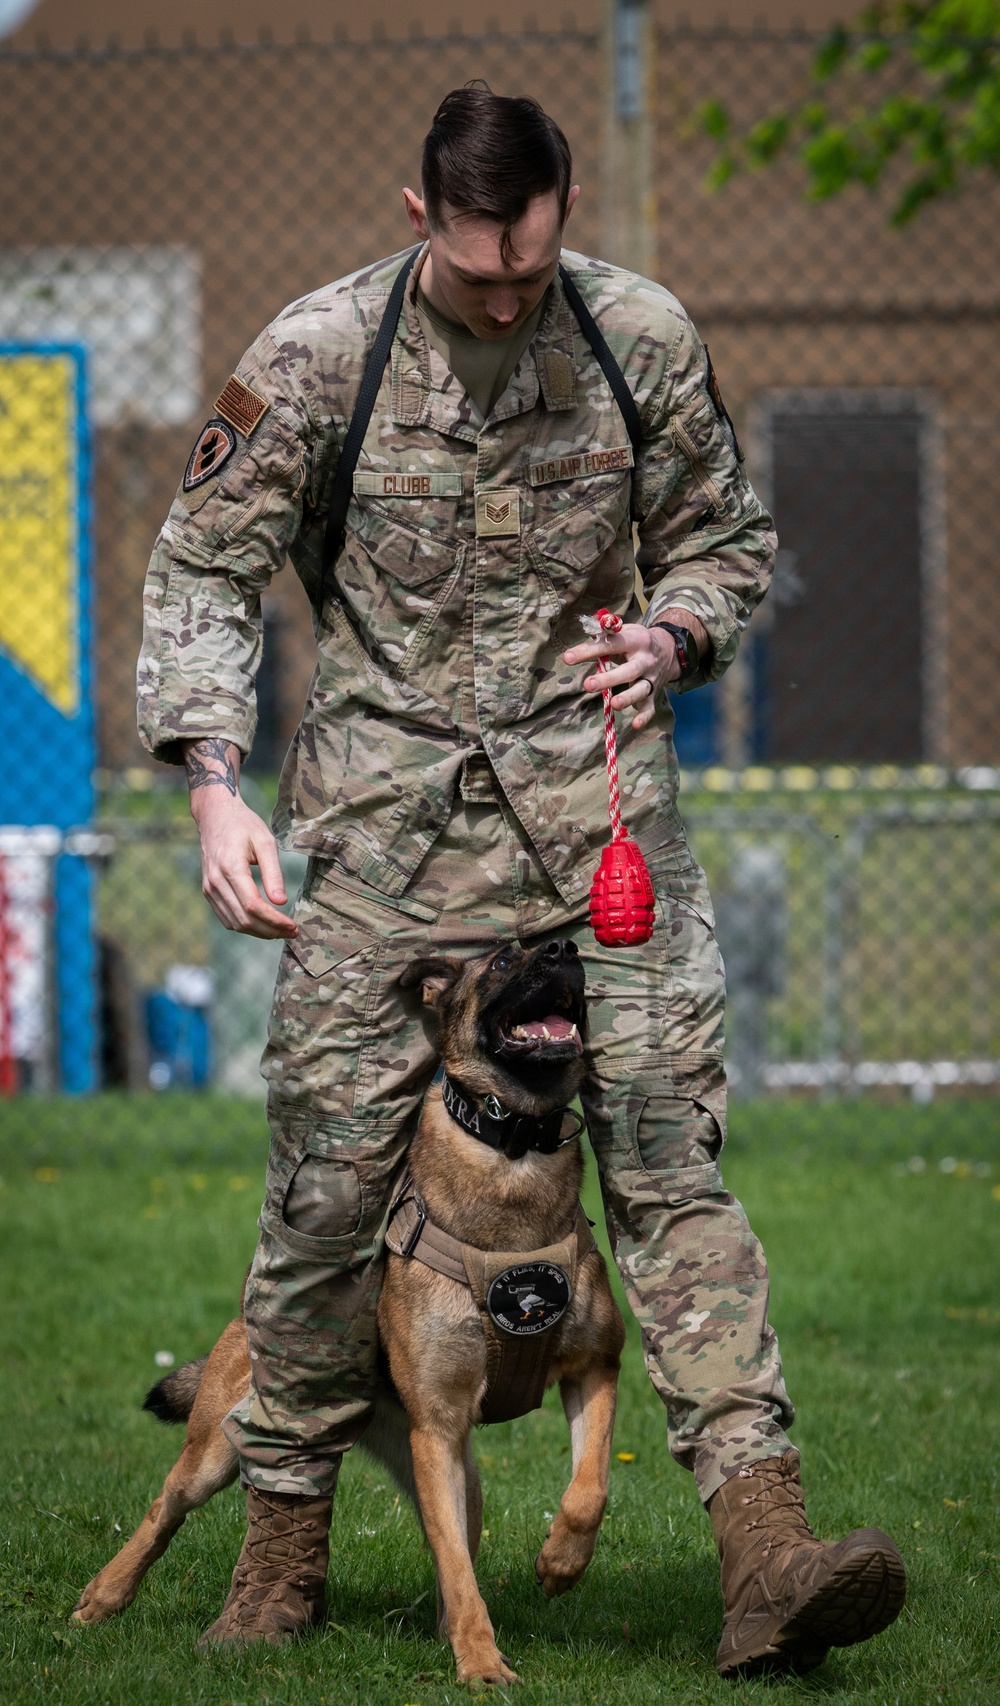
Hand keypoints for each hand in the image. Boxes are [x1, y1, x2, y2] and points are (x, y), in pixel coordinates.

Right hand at [184, 740, 296, 938]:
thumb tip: (281, 902)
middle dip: (270, 930)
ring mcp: (208, 888)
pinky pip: (226, 918)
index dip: (274, 921)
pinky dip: (246, 926)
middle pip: (243, 919)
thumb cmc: (243, 825)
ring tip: (281, 931)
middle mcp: (215, 881)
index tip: (293, 925)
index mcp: (230, 867)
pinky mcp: (208, 892)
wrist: (215, 816)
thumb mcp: (265, 842)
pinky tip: (264, 924)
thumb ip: (273, 873)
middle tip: (292, 932)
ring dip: (259, 932)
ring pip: (234, 923)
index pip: (253, 905)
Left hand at [563, 623, 678, 731]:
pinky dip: (644, 716)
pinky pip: (650, 707)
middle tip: (588, 685)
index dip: (590, 650)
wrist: (668, 650)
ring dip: (628, 698)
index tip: (568, 658)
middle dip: (609, 679)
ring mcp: (650, 678)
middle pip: (629, 670)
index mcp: (636, 640)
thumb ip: (606, 632)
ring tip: (614, 704)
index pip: (612, 645)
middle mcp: (645, 660)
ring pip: (640, 690)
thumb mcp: (625, 630)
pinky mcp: (653, 694)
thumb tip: (585, 627)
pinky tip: (635, 725)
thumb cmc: (636, 641)